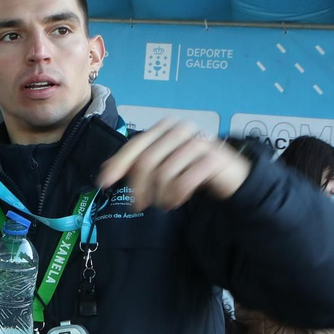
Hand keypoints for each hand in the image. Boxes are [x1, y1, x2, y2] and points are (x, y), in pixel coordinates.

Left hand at [97, 119, 249, 210]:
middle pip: (146, 162)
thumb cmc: (191, 168)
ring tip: (162, 204)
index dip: (118, 164)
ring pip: (163, 173)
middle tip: (138, 206)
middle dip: (138, 188)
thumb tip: (105, 170)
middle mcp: (180, 130)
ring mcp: (198, 142)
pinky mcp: (213, 159)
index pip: (135, 145)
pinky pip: (184, 181)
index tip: (104, 183)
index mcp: (165, 127)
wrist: (230, 174)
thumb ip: (138, 163)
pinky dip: (175, 196)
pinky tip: (176, 202)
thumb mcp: (163, 164)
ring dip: (159, 196)